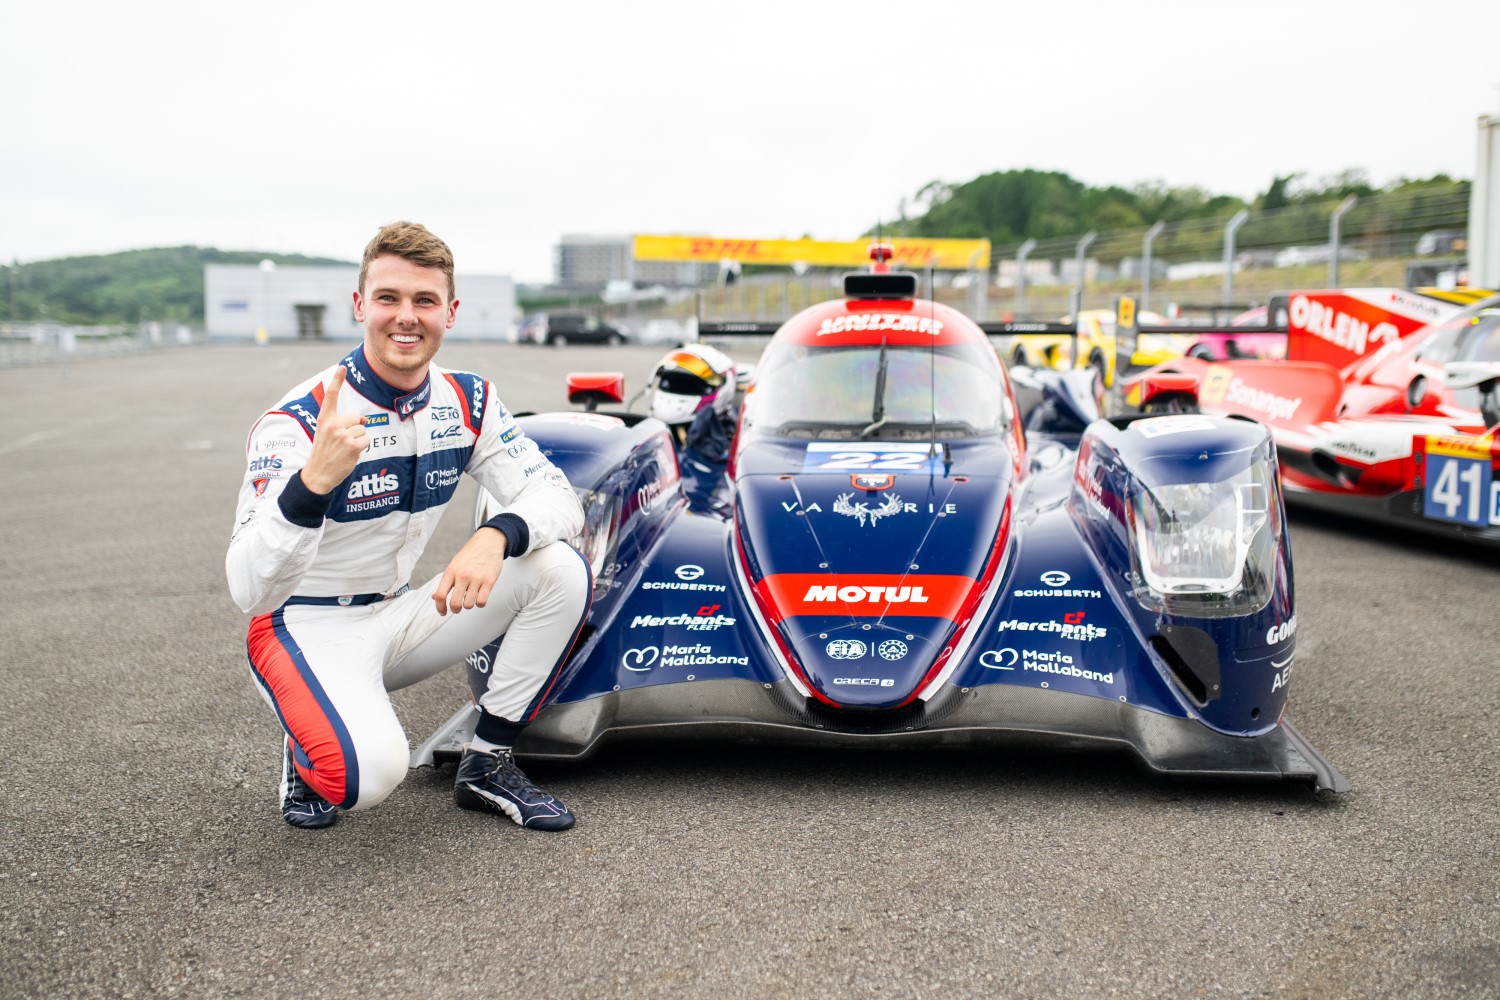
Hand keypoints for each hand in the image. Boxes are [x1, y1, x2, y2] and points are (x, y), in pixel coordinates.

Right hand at [299, 366, 368, 494]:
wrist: (317, 475)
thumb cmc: (324, 453)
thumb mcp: (326, 434)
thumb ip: (341, 423)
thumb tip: (364, 418)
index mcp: (324, 419)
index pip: (331, 396)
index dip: (337, 380)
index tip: (342, 367)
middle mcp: (332, 424)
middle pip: (357, 418)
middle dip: (355, 429)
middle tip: (341, 443)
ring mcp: (343, 434)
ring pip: (363, 429)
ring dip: (358, 440)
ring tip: (344, 450)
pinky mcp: (353, 445)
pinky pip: (366, 439)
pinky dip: (362, 447)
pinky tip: (350, 454)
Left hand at [433, 528, 506, 615]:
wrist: (487, 543)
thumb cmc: (470, 555)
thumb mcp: (454, 565)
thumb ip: (445, 582)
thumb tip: (435, 597)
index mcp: (451, 572)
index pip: (440, 595)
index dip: (440, 607)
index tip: (442, 612)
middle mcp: (462, 576)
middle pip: (455, 603)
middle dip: (455, 610)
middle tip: (458, 608)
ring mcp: (476, 579)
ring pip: (469, 605)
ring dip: (469, 605)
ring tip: (470, 598)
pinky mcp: (489, 581)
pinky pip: (482, 602)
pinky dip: (480, 603)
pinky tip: (480, 597)